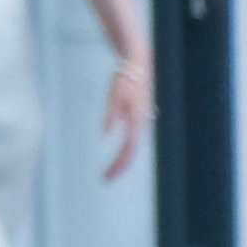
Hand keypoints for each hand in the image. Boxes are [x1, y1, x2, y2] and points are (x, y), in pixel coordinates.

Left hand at [100, 54, 153, 179]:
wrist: (137, 66)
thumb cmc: (124, 80)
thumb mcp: (114, 96)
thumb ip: (110, 116)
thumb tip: (104, 136)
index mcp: (137, 122)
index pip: (127, 151)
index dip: (117, 166)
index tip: (106, 177)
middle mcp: (141, 126)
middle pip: (130, 154)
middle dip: (118, 168)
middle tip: (104, 180)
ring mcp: (141, 124)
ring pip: (132, 149)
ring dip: (121, 162)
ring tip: (109, 172)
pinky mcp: (137, 121)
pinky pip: (131, 142)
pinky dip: (123, 153)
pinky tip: (117, 158)